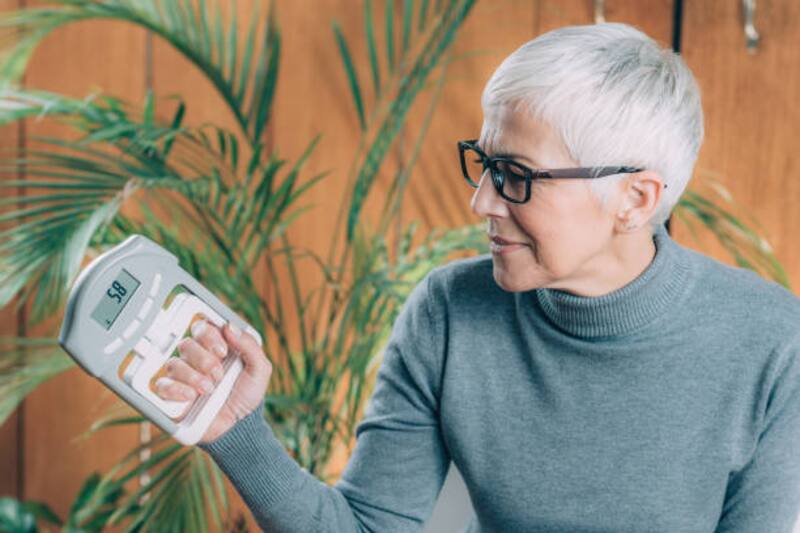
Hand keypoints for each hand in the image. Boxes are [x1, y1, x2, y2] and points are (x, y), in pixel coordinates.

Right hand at [153, 320, 271, 443]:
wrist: (239, 427)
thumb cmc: (248, 397)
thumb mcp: (259, 370)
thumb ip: (249, 345)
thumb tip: (229, 326)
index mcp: (215, 348)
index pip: (201, 327)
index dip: (209, 335)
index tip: (223, 351)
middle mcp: (196, 359)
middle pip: (186, 344)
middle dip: (204, 359)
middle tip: (218, 375)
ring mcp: (182, 378)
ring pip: (173, 364)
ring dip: (193, 376)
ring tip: (209, 389)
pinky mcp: (171, 397)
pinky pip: (161, 385)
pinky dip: (176, 388)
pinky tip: (191, 396)